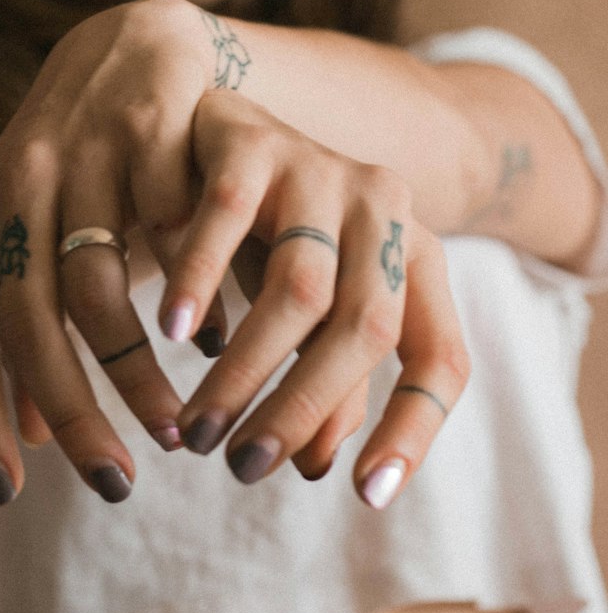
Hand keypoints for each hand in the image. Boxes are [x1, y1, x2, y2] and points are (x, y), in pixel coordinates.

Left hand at [0, 0, 226, 503]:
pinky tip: (218, 343)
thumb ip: (32, 330)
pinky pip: (163, 229)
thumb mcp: (40, 243)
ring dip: (133, 368)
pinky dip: (190, 293)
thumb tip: (28, 440)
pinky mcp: (144, 126)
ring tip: (175, 425)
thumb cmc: (84, 174)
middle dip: (72, 410)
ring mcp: (77, 154)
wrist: (128, 47)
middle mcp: (13, 187)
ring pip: (95, 284)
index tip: (5, 494)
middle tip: (117, 480)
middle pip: (28, 321)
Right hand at [162, 89, 469, 505]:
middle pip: (366, 327)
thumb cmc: (265, 234)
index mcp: (413, 253)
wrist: (216, 116)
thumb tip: (319, 467)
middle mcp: (383, 206)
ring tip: (196, 429)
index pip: (441, 355)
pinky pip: (227, 217)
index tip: (365, 496)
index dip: (414, 429)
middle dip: (304, 408)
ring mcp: (320, 166)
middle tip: (243, 468)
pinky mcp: (252, 139)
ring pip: (301, 288)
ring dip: (248, 370)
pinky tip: (172, 333)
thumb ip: (323, 379)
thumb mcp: (305, 312)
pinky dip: (200, 281)